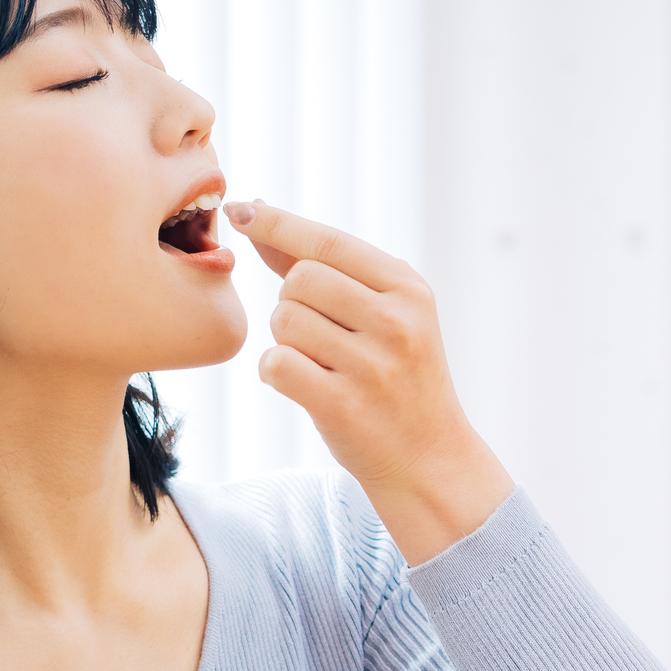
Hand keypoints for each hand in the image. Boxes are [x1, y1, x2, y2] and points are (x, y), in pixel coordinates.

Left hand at [224, 199, 514, 564]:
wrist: (429, 459)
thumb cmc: (398, 379)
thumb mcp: (388, 316)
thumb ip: (331, 269)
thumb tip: (262, 218)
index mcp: (409, 289)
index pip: (328, 242)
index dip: (278, 223)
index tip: (241, 210)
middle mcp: (397, 322)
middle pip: (300, 280)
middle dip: (292, 303)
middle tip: (320, 335)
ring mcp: (372, 366)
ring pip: (284, 322)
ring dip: (286, 341)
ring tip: (320, 363)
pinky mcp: (343, 406)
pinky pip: (276, 364)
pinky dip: (277, 372)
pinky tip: (303, 385)